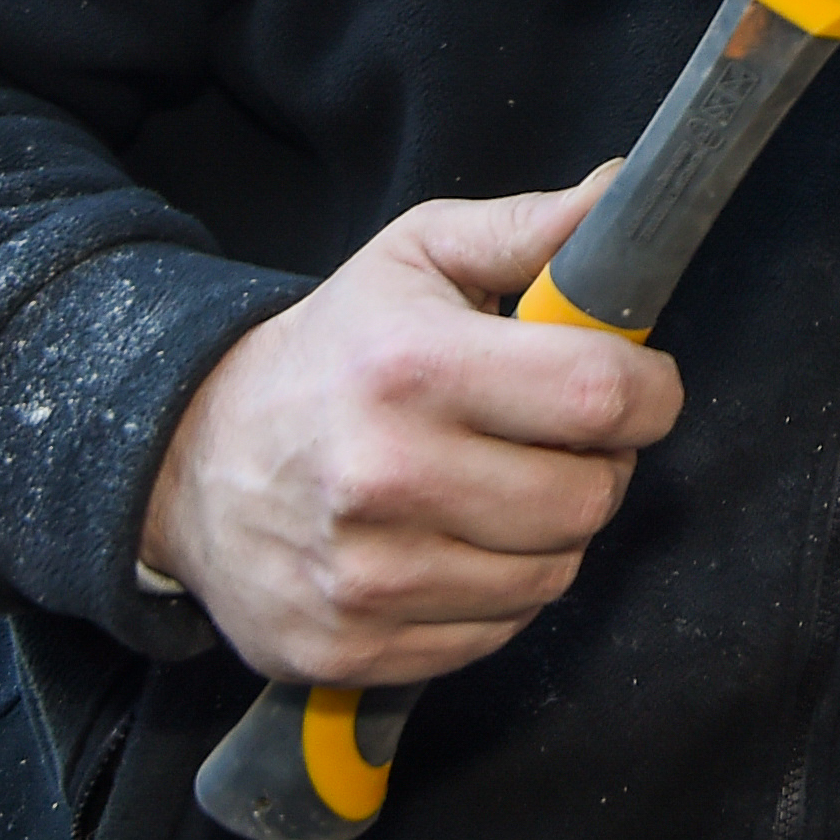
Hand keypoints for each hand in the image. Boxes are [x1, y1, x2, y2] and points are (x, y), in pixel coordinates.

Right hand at [138, 171, 683, 688]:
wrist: (189, 460)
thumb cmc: (332, 351)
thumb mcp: (416, 257)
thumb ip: (528, 228)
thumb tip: (623, 192)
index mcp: (412, 368)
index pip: (598, 395)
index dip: (650, 392)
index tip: (642, 385)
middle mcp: (385, 477)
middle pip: (587, 498)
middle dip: (603, 465)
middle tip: (566, 440)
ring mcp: (365, 576)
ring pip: (551, 575)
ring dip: (553, 534)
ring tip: (507, 486)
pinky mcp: (351, 647)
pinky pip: (496, 632)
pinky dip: (501, 593)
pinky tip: (460, 543)